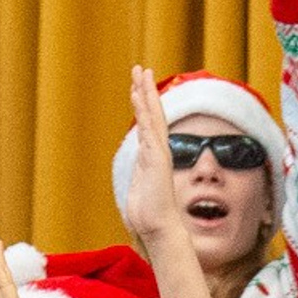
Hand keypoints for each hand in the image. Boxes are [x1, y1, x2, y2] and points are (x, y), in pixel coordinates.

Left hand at [119, 64, 187, 255]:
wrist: (159, 229)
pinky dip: (144, 110)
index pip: (148, 125)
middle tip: (140, 69)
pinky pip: (149, 128)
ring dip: (145, 93)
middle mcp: (158, 151)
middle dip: (146, 91)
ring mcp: (158, 153)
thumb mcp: (139, 188)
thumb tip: (140, 173)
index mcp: (152, 157)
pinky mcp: (157, 158)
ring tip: (140, 72)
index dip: (144, 105)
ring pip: (152, 116)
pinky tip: (138, 94)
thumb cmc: (149, 216)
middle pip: (152, 114)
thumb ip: (140, 175)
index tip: (138, 87)